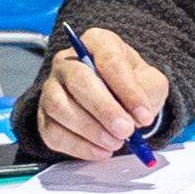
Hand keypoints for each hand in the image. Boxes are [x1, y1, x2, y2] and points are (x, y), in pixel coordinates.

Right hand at [23, 24, 170, 162]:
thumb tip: (137, 115)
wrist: (116, 101)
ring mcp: (52, 88)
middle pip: (79, 81)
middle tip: (126, 130)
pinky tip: (101, 151)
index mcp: (97, 43)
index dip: (127, 89)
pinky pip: (54, 132)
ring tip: (115, 142)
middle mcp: (68, 62)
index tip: (143, 114)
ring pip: (60, 107)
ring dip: (90, 130)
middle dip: (104, 109)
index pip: (109, 60)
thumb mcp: (150, 81)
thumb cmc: (131, 86)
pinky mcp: (44, 116)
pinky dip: (79, 146)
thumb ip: (148, 93)